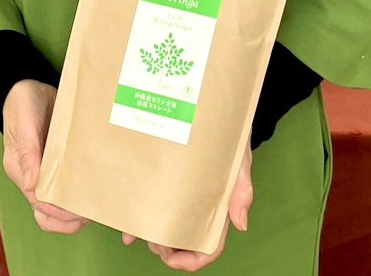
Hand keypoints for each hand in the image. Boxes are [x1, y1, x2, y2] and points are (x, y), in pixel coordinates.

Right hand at [4, 80, 87, 235]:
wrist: (30, 85)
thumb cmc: (23, 101)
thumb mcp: (24, 120)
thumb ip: (28, 149)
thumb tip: (31, 183)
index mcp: (20, 169)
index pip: (38, 202)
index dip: (58, 211)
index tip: (79, 212)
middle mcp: (32, 175)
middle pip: (47, 213)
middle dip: (68, 220)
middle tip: (92, 215)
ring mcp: (45, 170)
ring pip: (58, 204)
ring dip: (75, 212)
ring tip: (97, 209)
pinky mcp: (58, 161)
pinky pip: (67, 184)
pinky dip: (79, 192)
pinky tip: (95, 189)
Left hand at [122, 146, 252, 270]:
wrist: (217, 110)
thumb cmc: (231, 136)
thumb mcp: (240, 160)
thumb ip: (242, 190)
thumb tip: (241, 225)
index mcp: (219, 208)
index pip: (210, 245)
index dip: (193, 260)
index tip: (172, 260)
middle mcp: (200, 206)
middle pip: (186, 241)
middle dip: (168, 250)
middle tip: (153, 243)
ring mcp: (184, 195)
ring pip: (169, 226)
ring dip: (154, 237)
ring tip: (141, 233)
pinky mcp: (170, 181)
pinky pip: (155, 205)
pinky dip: (142, 220)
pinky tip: (128, 227)